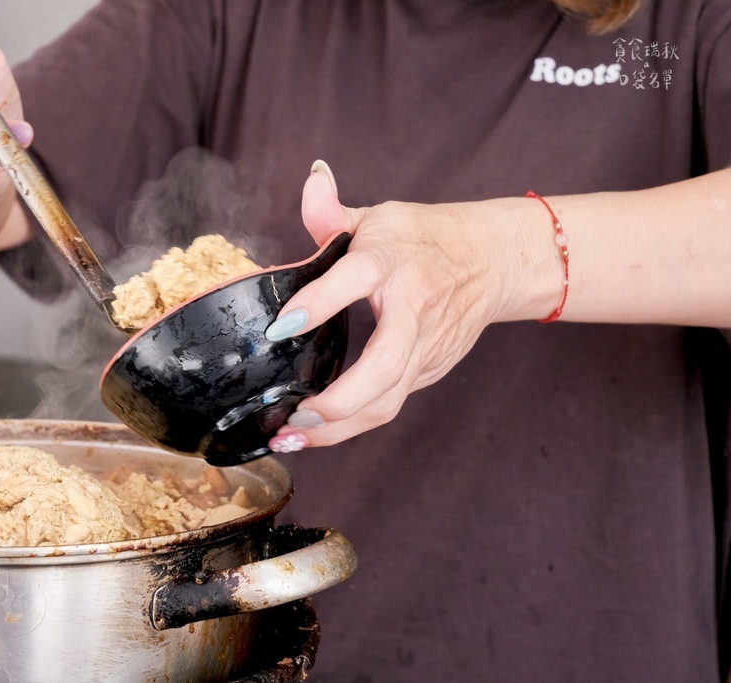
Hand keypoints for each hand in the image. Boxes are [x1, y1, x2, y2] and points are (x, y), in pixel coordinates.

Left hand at [265, 161, 550, 450]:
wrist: (494, 260)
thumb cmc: (424, 239)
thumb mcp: (378, 217)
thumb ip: (333, 211)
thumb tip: (312, 178)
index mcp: (390, 260)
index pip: (353, 280)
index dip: (317, 304)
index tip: (280, 327)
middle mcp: (412, 307)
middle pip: (384, 364)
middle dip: (338, 398)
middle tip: (293, 412)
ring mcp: (426, 345)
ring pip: (388, 400)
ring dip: (339, 427)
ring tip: (292, 437)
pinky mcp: (429, 369)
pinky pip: (389, 404)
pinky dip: (351, 425)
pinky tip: (316, 431)